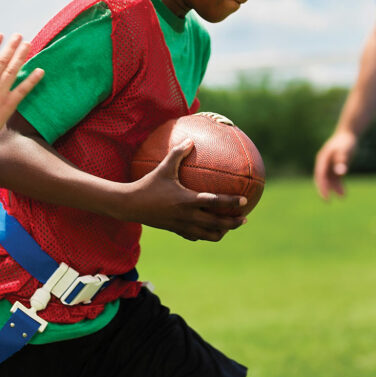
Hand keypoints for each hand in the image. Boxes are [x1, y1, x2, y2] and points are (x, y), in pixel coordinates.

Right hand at [0, 33, 43, 140]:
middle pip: (2, 61)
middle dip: (11, 46)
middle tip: (19, 35)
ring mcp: (0, 93)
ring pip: (13, 70)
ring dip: (21, 56)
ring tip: (28, 45)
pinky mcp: (9, 104)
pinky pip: (23, 89)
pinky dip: (32, 79)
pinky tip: (40, 71)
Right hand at [124, 140, 246, 241]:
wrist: (130, 205)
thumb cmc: (148, 185)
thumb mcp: (163, 168)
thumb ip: (178, 153)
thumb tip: (190, 139)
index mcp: (187, 200)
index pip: (215, 202)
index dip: (231, 203)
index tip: (245, 202)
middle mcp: (187, 215)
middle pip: (217, 224)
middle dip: (233, 223)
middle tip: (244, 219)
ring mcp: (182, 225)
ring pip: (208, 234)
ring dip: (221, 232)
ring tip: (229, 227)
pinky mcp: (176, 230)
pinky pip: (195, 236)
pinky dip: (205, 234)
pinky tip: (208, 229)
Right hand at [314, 131, 356, 199]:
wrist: (348, 134)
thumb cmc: (347, 142)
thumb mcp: (346, 150)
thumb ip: (342, 160)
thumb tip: (341, 172)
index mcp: (323, 158)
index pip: (320, 175)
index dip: (322, 186)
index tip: (326, 196)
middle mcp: (323, 163)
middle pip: (320, 179)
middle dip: (323, 190)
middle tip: (327, 201)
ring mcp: (328, 165)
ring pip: (328, 180)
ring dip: (334, 188)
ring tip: (342, 197)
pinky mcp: (334, 167)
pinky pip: (334, 178)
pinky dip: (338, 186)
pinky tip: (343, 194)